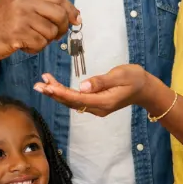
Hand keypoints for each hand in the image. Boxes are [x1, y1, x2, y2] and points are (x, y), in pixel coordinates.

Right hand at [0, 0, 79, 62]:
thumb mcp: (16, 5)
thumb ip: (39, 6)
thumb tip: (70, 14)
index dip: (70, 9)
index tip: (76, 20)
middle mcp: (23, 1)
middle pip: (59, 14)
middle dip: (62, 28)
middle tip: (55, 36)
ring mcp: (20, 17)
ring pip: (50, 32)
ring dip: (45, 41)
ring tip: (30, 40)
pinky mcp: (17, 34)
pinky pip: (39, 44)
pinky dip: (34, 48)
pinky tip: (23, 46)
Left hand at [34, 64, 152, 116]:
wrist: (144, 88)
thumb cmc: (134, 78)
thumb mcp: (120, 75)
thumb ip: (101, 81)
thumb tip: (82, 86)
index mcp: (104, 102)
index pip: (78, 98)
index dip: (61, 93)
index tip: (48, 86)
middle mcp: (98, 108)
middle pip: (71, 102)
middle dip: (54, 94)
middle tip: (38, 85)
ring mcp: (96, 107)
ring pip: (72, 102)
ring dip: (56, 93)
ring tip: (42, 83)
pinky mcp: (95, 103)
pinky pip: (76, 100)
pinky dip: (64, 93)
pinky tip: (55, 86)